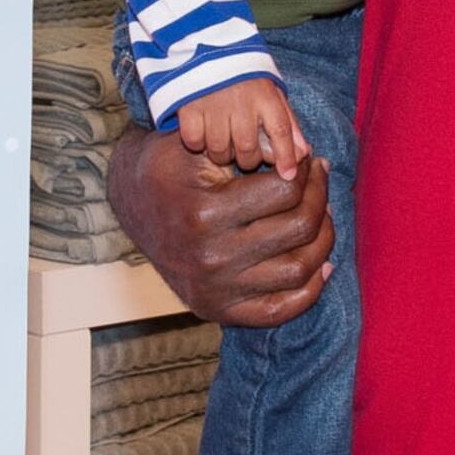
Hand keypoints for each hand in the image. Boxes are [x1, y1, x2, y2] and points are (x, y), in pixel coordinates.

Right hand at [107, 117, 331, 327]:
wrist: (130, 203)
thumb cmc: (169, 166)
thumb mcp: (200, 144)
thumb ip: (252, 146)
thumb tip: (306, 157)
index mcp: (206, 213)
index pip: (286, 191)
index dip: (307, 171)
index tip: (310, 161)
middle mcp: (212, 257)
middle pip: (298, 228)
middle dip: (320, 197)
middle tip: (319, 180)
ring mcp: (216, 289)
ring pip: (298, 269)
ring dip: (324, 240)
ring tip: (323, 216)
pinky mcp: (217, 310)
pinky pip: (280, 310)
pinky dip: (310, 289)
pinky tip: (321, 263)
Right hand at [172, 77, 309, 173]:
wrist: (205, 45)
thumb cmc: (244, 76)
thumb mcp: (271, 92)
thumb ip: (288, 123)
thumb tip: (303, 153)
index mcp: (264, 94)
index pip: (280, 130)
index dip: (286, 156)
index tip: (287, 175)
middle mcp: (240, 100)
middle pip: (247, 149)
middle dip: (247, 158)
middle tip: (244, 152)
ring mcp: (213, 103)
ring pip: (220, 150)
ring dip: (222, 154)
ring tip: (223, 142)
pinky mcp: (188, 106)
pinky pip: (194, 140)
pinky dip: (198, 143)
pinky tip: (202, 134)